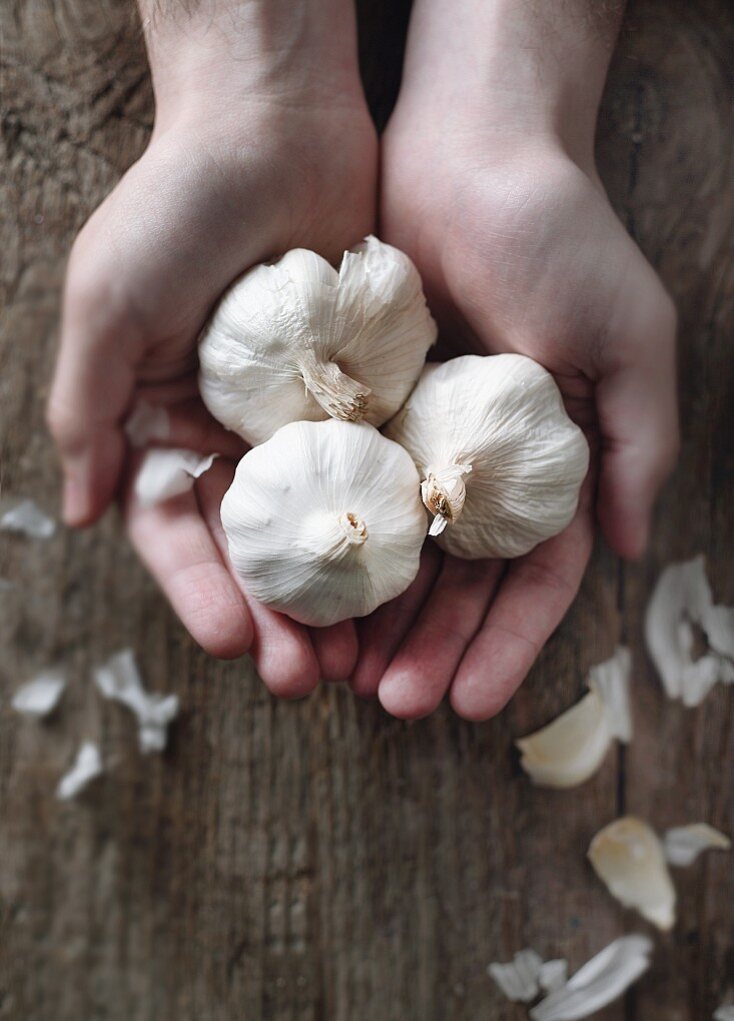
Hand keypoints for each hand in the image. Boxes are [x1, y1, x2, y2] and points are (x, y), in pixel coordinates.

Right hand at [48, 0, 376, 693]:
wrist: (276, 119)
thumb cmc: (177, 208)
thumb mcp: (108, 307)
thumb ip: (87, 413)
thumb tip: (78, 514)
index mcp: (164, 420)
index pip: (177, 527)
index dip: (198, 588)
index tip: (227, 642)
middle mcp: (234, 429)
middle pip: (257, 544)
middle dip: (275, 614)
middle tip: (302, 677)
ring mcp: (305, 417)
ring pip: (325, 526)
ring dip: (337, 595)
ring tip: (358, 656)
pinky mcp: (368, 394)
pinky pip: (380, 473)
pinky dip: (392, 530)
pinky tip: (409, 584)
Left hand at [352, 0, 676, 719]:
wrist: (470, 150)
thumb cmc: (562, 240)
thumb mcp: (628, 342)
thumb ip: (638, 444)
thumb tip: (636, 546)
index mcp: (552, 465)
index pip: (534, 578)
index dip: (507, 643)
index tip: (475, 706)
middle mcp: (482, 467)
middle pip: (456, 583)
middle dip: (430, 647)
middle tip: (393, 706)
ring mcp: (419, 443)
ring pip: (394, 553)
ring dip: (373, 619)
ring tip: (341, 678)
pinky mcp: (361, 411)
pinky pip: (340, 493)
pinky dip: (327, 548)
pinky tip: (304, 599)